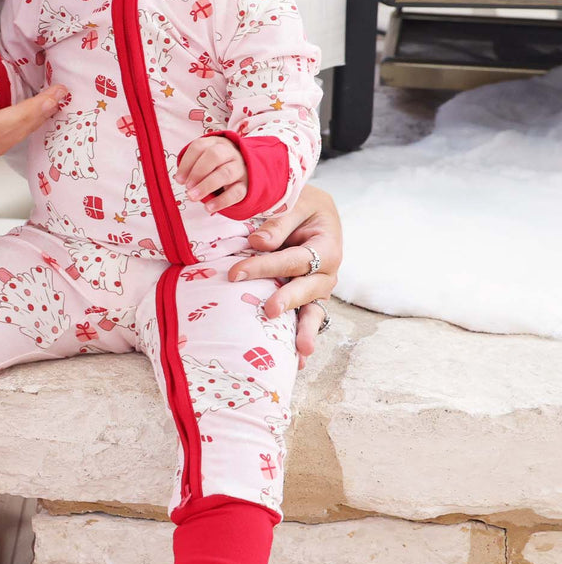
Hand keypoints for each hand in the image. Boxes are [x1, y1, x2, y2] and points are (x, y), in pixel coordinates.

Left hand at [174, 136, 246, 212]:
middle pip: (214, 156)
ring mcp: (240, 168)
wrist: (244, 172)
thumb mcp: (205, 160)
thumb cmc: (217, 166)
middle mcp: (229, 153)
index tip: (179, 179)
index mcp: (216, 144)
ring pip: (225, 173)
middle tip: (187, 187)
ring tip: (192, 197)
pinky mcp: (246, 185)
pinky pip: (235, 193)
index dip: (187, 163)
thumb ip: (193, 167)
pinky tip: (208, 207)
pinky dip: (221, 201)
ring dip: (206, 186)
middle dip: (198, 171)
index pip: (199, 147)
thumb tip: (181, 180)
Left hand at [227, 184, 341, 370]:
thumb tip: (257, 244)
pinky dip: (303, 337)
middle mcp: (327, 271)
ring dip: (305, 330)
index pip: (294, 259)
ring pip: (313, 310)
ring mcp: (319, 288)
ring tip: (299, 352)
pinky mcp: (311, 298)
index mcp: (327, 245)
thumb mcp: (295, 202)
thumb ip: (279, 222)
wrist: (315, 210)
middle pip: (306, 288)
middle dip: (286, 299)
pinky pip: (309, 318)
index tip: (236, 273)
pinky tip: (297, 361)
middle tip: (268, 311)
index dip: (266, 266)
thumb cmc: (303, 204)